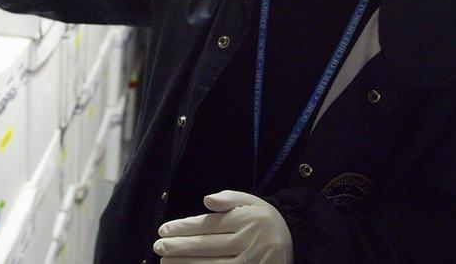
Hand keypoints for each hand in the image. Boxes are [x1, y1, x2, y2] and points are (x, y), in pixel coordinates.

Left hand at [153, 191, 292, 263]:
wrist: (298, 241)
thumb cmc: (266, 219)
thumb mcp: (252, 202)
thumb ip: (229, 199)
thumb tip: (207, 200)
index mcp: (245, 221)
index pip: (208, 225)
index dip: (183, 228)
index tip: (163, 230)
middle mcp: (248, 243)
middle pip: (207, 246)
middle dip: (179, 247)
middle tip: (158, 248)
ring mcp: (251, 263)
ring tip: (166, 262)